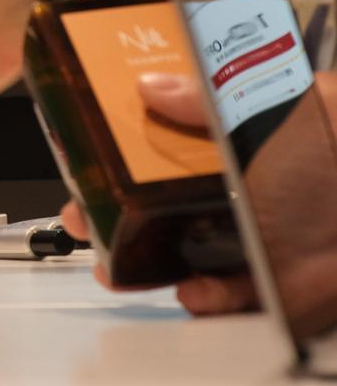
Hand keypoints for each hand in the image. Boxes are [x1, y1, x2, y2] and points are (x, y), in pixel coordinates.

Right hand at [57, 73, 257, 314]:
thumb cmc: (335, 150)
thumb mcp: (272, 104)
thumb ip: (213, 98)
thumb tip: (150, 87)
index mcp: (233, 132)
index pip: (161, 129)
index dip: (115, 137)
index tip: (77, 142)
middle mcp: (237, 181)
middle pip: (155, 192)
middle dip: (106, 205)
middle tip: (75, 210)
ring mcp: (252, 231)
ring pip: (178, 247)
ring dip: (137, 258)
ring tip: (108, 266)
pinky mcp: (272, 276)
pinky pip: (226, 293)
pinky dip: (204, 298)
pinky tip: (192, 290)